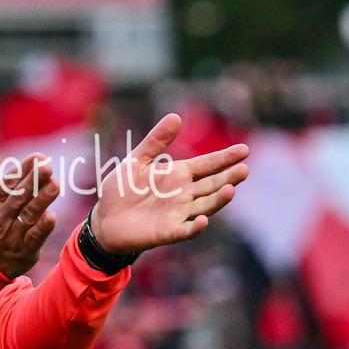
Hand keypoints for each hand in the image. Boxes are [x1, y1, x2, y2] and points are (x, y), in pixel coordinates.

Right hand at [0, 147, 59, 278]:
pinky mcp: (23, 250)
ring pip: (28, 214)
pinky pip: (33, 238)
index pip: (9, 182)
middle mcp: (0, 215)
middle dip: (34, 180)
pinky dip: (42, 228)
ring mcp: (12, 233)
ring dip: (41, 200)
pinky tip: (51, 216)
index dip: (24, 169)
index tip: (38, 157)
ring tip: (55, 185)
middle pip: (19, 196)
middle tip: (48, 166)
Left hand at [91, 113, 248, 253]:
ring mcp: (177, 214)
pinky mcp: (167, 232)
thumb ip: (155, 141)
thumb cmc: (122, 189)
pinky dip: (194, 227)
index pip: (207, 165)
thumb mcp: (136, 160)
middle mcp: (183, 194)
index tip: (244, 150)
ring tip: (230, 190)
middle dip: (228, 178)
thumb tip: (175, 116)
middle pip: (211, 185)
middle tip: (244, 169)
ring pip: (204, 207)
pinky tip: (202, 220)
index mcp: (178, 175)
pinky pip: (184, 230)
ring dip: (217, 200)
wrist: (104, 218)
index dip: (224, 158)